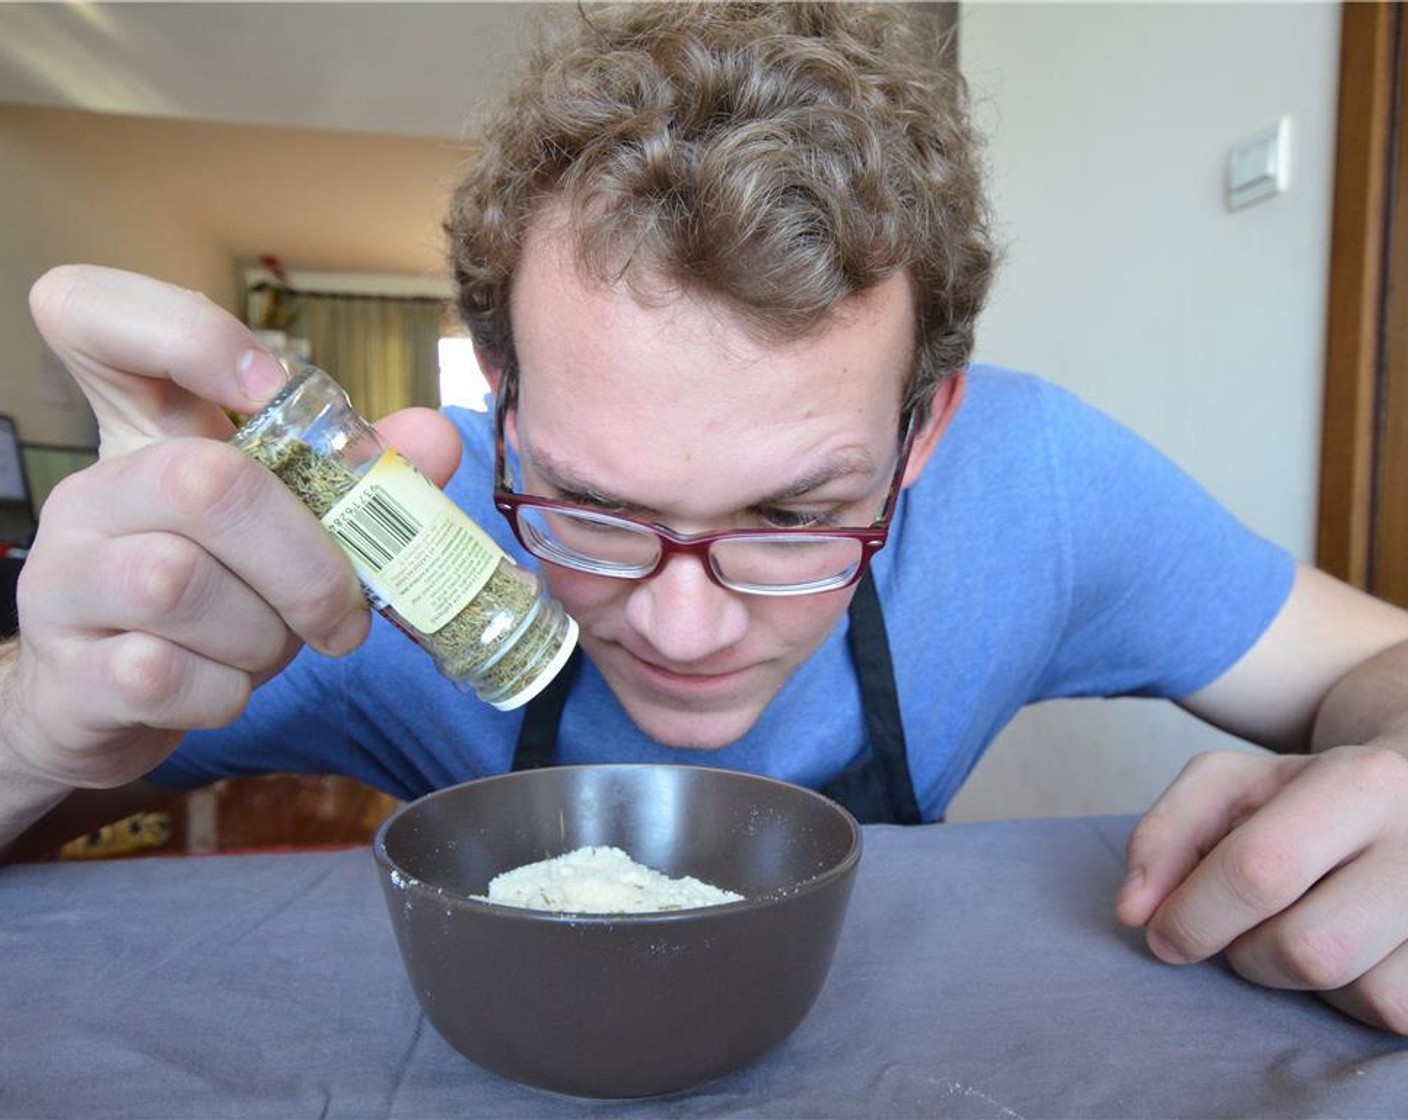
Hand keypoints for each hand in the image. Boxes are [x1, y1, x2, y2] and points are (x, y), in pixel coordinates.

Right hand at [3, 265, 460, 801]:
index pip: (96, 314)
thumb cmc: (215, 601)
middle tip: (343, 612)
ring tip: (274, 648)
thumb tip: (435, 436)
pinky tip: (225, 689)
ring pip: (176, 583)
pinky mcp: (65, 671)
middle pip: (204, 482)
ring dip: (263, 634)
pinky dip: (222, 693)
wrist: (113, 707)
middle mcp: (92, 493)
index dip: (184, 332)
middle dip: (307, 560)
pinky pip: (156, 674)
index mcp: (145, 437)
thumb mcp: (287, 534)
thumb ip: (360, 482)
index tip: (267, 387)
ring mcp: (63, 581)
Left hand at [1116, 746, 1407, 1033]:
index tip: (1162, 934)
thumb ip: (1165, 836)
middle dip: (1248, 953)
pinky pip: (1394, 1013)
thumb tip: (1132, 913)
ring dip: (1300, 977)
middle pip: (1308, 948)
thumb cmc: (1302, 795)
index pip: (1260, 869)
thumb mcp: (1226, 786)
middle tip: (1239, 927)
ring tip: (1300, 924)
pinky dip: (1351, 995)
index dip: (1195, 914)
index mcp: (1362, 782)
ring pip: (1358, 992)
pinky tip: (1347, 949)